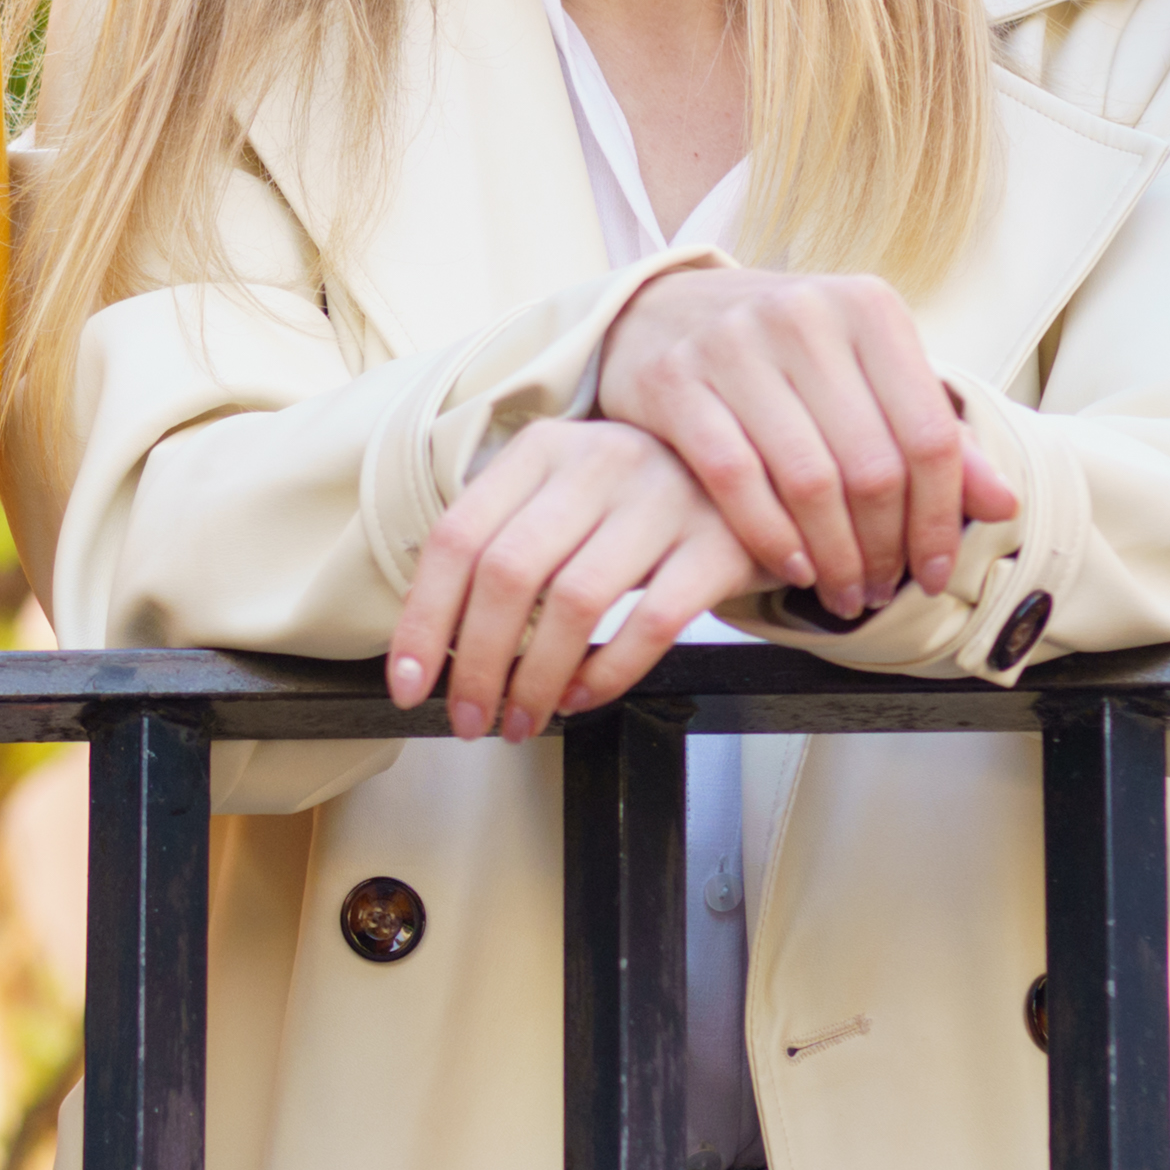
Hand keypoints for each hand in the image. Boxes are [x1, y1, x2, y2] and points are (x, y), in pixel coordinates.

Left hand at [385, 415, 766, 740]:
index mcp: (543, 448)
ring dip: (536, 680)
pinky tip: (581, 698)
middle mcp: (598, 462)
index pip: (458, 537)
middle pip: (509, 573)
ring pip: (575, 603)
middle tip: (469, 719)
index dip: (424, 619)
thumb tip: (437, 647)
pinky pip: (651, 624)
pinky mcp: (718, 543)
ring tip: (522, 720)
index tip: (409, 684)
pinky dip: (607, 673)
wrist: (760, 473)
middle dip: (477, 664)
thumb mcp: (567, 495)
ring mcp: (662, 499)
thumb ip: (508, 543)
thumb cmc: (638, 503)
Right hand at [593, 263, 1016, 614]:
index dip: (941, 517)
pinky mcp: (676, 379)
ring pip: (808, 481)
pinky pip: (737, 480)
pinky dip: (771, 537)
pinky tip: (791, 568)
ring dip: (834, 556)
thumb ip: (929, 432)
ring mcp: (734, 342)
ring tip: (844, 591)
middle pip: (871, 466)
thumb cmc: (783, 352)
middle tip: (882, 590)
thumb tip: (1005, 502)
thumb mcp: (864, 372)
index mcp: (869, 306)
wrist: (660, 310)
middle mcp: (806, 314)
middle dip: (885, 547)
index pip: (928, 434)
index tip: (936, 570)